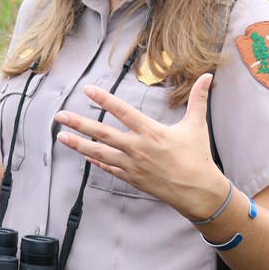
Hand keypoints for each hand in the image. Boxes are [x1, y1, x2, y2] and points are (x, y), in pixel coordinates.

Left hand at [55, 73, 224, 217]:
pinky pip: (109, 168)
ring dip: (79, 144)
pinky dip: (95, 161)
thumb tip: (208, 76)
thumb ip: (198, 99)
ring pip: (100, 153)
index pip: (122, 112)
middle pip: (103, 133)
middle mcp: (137, 148)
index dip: (104, 99)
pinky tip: (84, 155)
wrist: (199, 192)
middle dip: (79, 123)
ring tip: (61, 136)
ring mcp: (132, 166)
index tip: (87, 90)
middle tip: (60, 115)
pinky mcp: (132, 179)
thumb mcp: (197, 125)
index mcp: (151, 132)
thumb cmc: (198, 157)